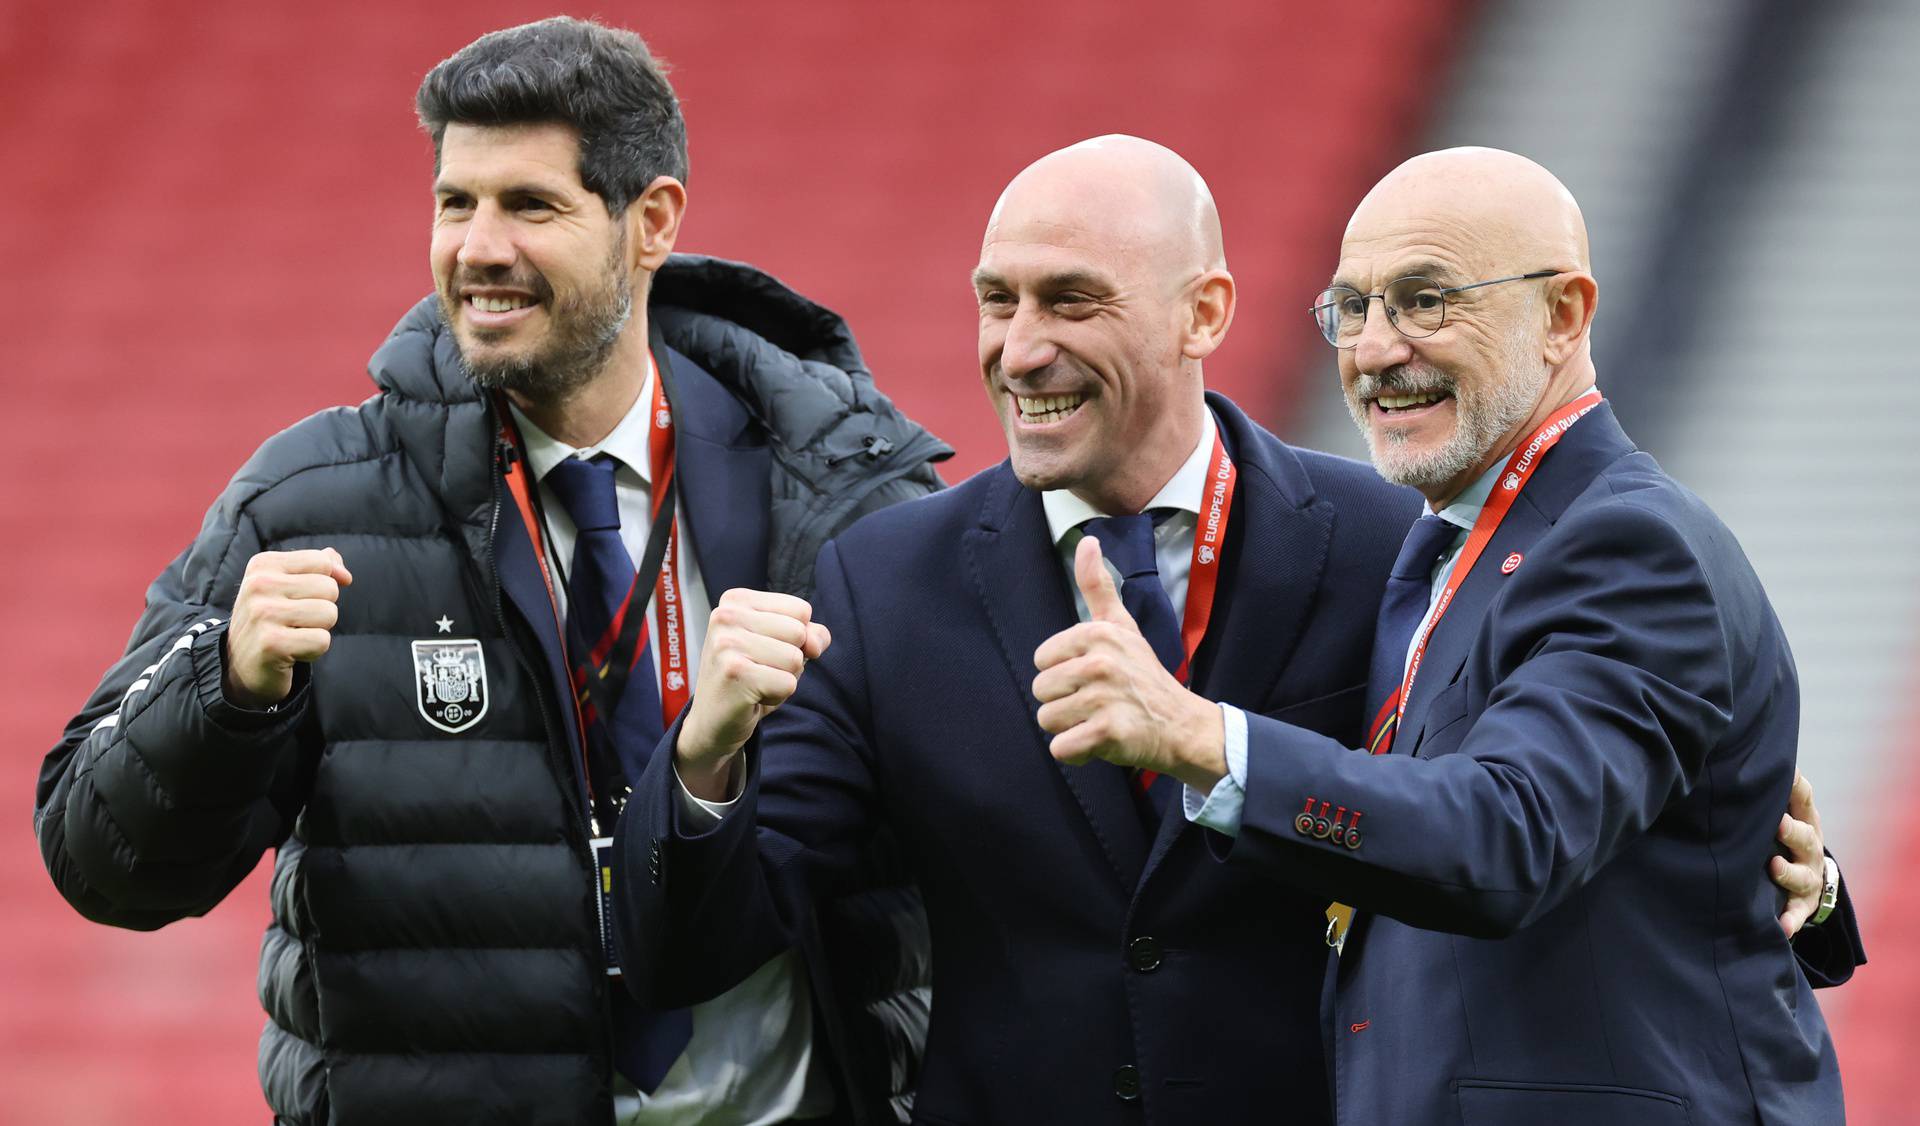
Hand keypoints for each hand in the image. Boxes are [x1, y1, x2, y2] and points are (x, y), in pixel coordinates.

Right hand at [223, 548, 352, 707]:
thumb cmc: (272, 620)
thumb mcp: (288, 584)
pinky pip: (322, 640)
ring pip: (329, 613)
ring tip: (293, 635)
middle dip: (321, 608)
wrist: (241, 665)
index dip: (325, 583)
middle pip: (329, 588)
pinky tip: (292, 651)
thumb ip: (320, 567)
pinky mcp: (272, 643)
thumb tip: (344, 575)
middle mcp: (259, 585)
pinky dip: (314, 650)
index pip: (322, 561)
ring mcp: (263, 614)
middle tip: (295, 621)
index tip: (300, 598)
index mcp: (263, 564)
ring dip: (318, 629)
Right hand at [675, 588, 830, 798]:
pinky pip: (788, 684)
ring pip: (795, 659)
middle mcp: (726, 615)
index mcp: (736, 601)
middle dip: (790, 660)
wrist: (712, 721)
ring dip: (784, 679)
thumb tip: (815, 643)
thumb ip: (809, 634)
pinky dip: (777, 697)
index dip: (796, 638)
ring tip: (755, 683)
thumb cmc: (749, 678)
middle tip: (759, 671)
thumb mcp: (780, 646)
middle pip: (800, 632)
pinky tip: (751, 697)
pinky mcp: (734, 673)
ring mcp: (727, 644)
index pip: (801, 609)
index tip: (764, 651)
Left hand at [1032, 536, 1224, 789]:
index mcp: (1097, 634)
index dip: (1063, 674)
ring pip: (1047, 720)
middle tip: (1098, 703)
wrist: (1182, 725)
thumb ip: (1098, 586)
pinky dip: (1077, 752)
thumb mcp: (1122, 627)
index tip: (1093, 677)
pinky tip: (1099, 742)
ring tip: (1098, 720)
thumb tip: (1087, 541)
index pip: (1042, 660)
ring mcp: (1105, 699)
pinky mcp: (1108, 733)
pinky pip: (1061, 748)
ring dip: (1069, 728)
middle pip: (1041, 691)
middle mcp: (1100, 663)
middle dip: (1064, 703)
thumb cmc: (1144, 676)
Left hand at [1770, 770, 1828, 937]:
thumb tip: (1730, 754)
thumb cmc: (1780, 836)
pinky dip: (1790, 921)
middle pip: (1805, 837)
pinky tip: (1782, 927)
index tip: (1788, 774)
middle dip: (1793, 831)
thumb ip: (1763, 790)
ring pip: (1800, 876)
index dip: (1796, 787)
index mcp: (1803, 820)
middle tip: (1779, 823)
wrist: (1809, 879)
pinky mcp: (1802, 905)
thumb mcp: (1779, 811)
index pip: (1803, 799)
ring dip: (1788, 872)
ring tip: (1774, 867)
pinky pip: (1797, 914)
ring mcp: (1808, 877)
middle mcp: (1809, 848)